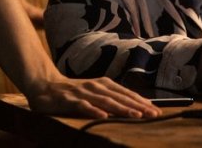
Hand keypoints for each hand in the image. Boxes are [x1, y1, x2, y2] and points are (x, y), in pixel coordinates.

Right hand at [23, 75, 161, 118]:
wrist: (45, 85)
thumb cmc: (73, 92)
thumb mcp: (94, 93)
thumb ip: (110, 98)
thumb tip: (132, 107)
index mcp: (104, 84)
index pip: (127, 93)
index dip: (142, 101)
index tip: (157, 110)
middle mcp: (96, 86)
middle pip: (121, 97)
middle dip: (138, 106)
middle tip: (153, 114)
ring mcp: (83, 92)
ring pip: (106, 101)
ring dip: (122, 108)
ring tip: (136, 115)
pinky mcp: (70, 100)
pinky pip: (83, 106)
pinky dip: (94, 111)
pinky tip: (104, 117)